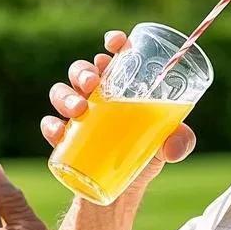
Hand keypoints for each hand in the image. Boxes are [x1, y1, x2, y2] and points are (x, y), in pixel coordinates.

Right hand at [41, 29, 195, 194]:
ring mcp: (78, 115)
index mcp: (121, 86)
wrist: (124, 186)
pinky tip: (59, 132)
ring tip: (79, 110)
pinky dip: (50, 126)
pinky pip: (49, 125)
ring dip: (66, 96)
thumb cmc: (146, 153)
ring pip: (61, 92)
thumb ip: (180, 141)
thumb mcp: (168, 145)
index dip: (114, 43)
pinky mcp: (65, 137)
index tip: (115, 42)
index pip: (115, 55)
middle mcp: (96, 95)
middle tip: (92, 84)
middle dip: (83, 71)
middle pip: (82, 70)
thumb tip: (173, 147)